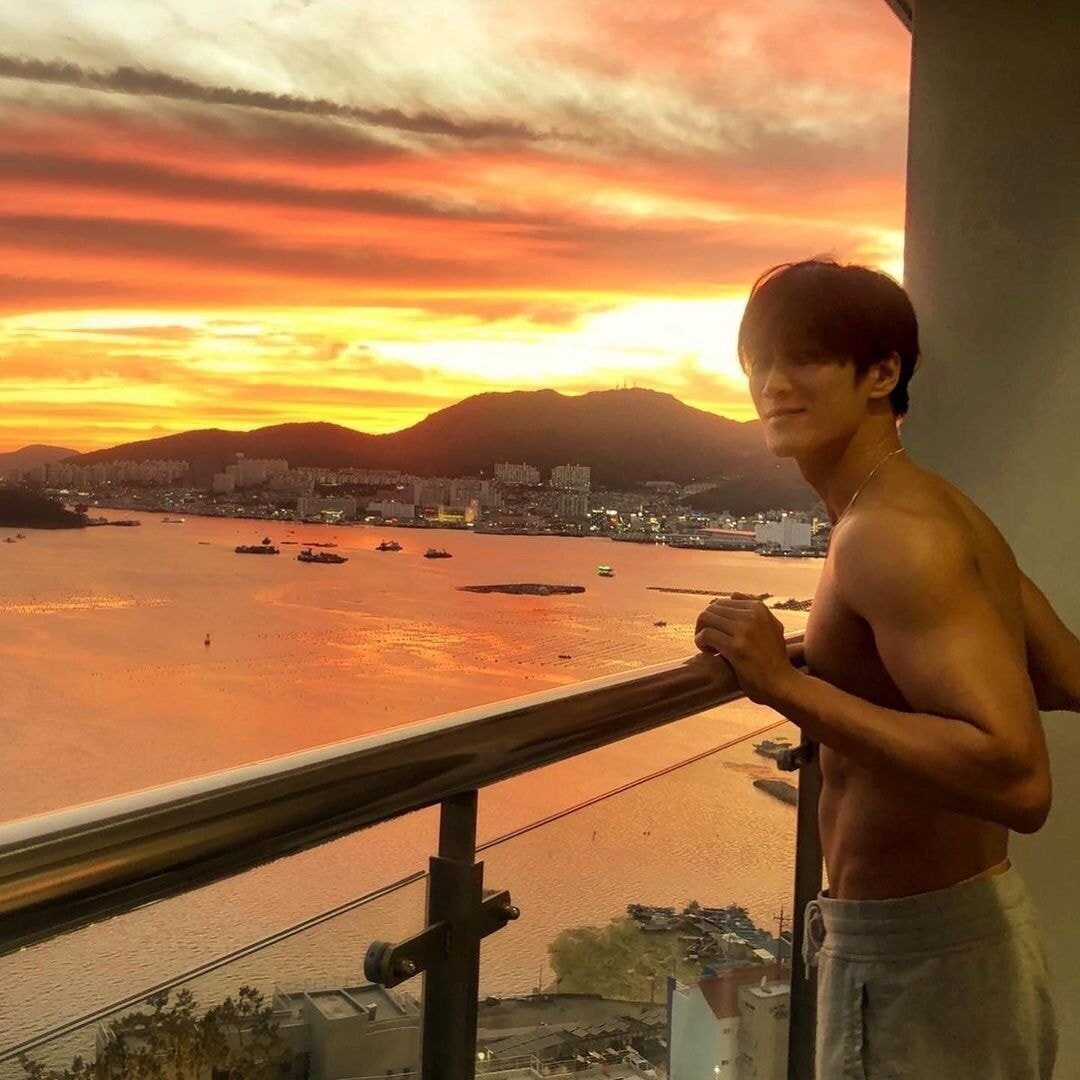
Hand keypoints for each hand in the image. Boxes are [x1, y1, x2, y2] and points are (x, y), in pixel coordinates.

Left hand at [694, 591, 794, 706]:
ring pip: (706, 619)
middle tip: (710, 642)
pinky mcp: (736, 647)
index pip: (722, 603)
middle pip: (711, 609)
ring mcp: (744, 630)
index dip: (716, 619)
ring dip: (701, 633)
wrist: (782, 684)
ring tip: (709, 647)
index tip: (720, 634)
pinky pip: (706, 635)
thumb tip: (733, 594)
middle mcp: (752, 615)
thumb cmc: (774, 659)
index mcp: (759, 608)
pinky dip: (701, 643)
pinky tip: (708, 652)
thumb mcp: (772, 627)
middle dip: (705, 625)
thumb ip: (755, 610)